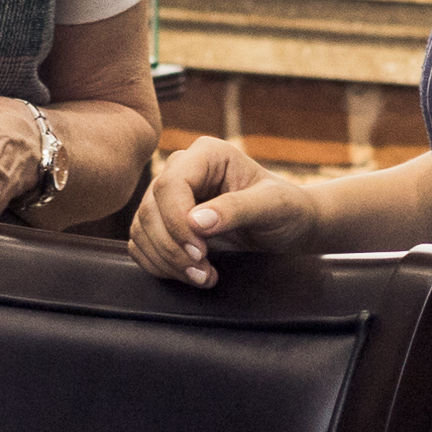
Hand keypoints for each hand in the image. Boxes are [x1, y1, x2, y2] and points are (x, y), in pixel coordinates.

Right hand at [130, 136, 316, 285]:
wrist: (289, 225)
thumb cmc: (287, 209)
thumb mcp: (273, 206)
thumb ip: (237, 209)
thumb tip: (196, 221)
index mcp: (207, 155)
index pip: (170, 184)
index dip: (177, 222)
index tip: (201, 252)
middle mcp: (182, 170)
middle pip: (151, 209)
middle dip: (173, 248)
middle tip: (203, 272)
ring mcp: (170, 196)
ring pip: (142, 229)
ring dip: (166, 261)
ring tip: (202, 276)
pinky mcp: (164, 221)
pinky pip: (141, 243)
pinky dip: (159, 264)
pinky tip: (188, 274)